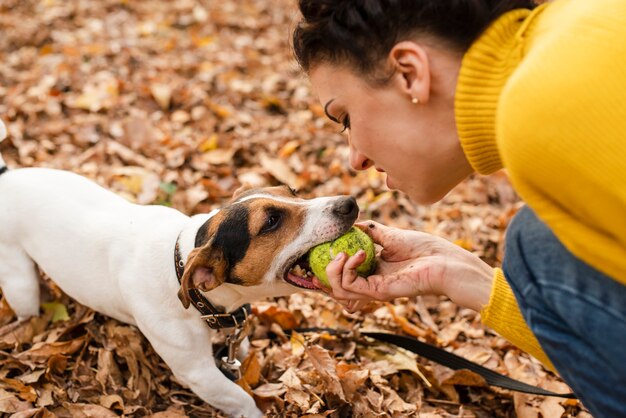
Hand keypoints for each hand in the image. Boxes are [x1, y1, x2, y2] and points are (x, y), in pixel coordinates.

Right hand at [315, 221, 494, 311]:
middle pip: (334, 287)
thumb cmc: (424, 248)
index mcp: (371, 271)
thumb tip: (351, 224)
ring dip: (334, 269)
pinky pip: (351, 285)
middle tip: (331, 253)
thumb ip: (370, 231)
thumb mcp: (390, 235)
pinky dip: (348, 269)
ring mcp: (372, 290)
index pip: (340, 276)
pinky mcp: (378, 292)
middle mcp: (369, 283)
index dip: (325, 268)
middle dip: (323, 271)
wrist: (444, 261)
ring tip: (344, 253)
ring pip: (337, 290)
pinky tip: (359, 254)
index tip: (316, 253)